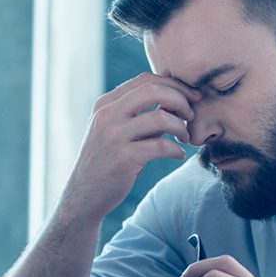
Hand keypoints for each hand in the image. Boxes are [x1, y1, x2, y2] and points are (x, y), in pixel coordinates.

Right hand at [57, 73, 199, 225]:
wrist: (84, 195)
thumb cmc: (109, 162)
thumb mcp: (118, 132)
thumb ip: (142, 116)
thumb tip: (177, 103)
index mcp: (106, 104)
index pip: (145, 80)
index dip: (174, 85)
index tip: (191, 97)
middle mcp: (107, 115)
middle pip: (153, 90)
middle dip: (180, 100)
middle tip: (191, 115)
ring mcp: (114, 136)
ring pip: (160, 117)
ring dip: (180, 127)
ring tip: (185, 138)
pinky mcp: (123, 158)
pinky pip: (161, 146)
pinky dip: (176, 150)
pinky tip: (178, 155)